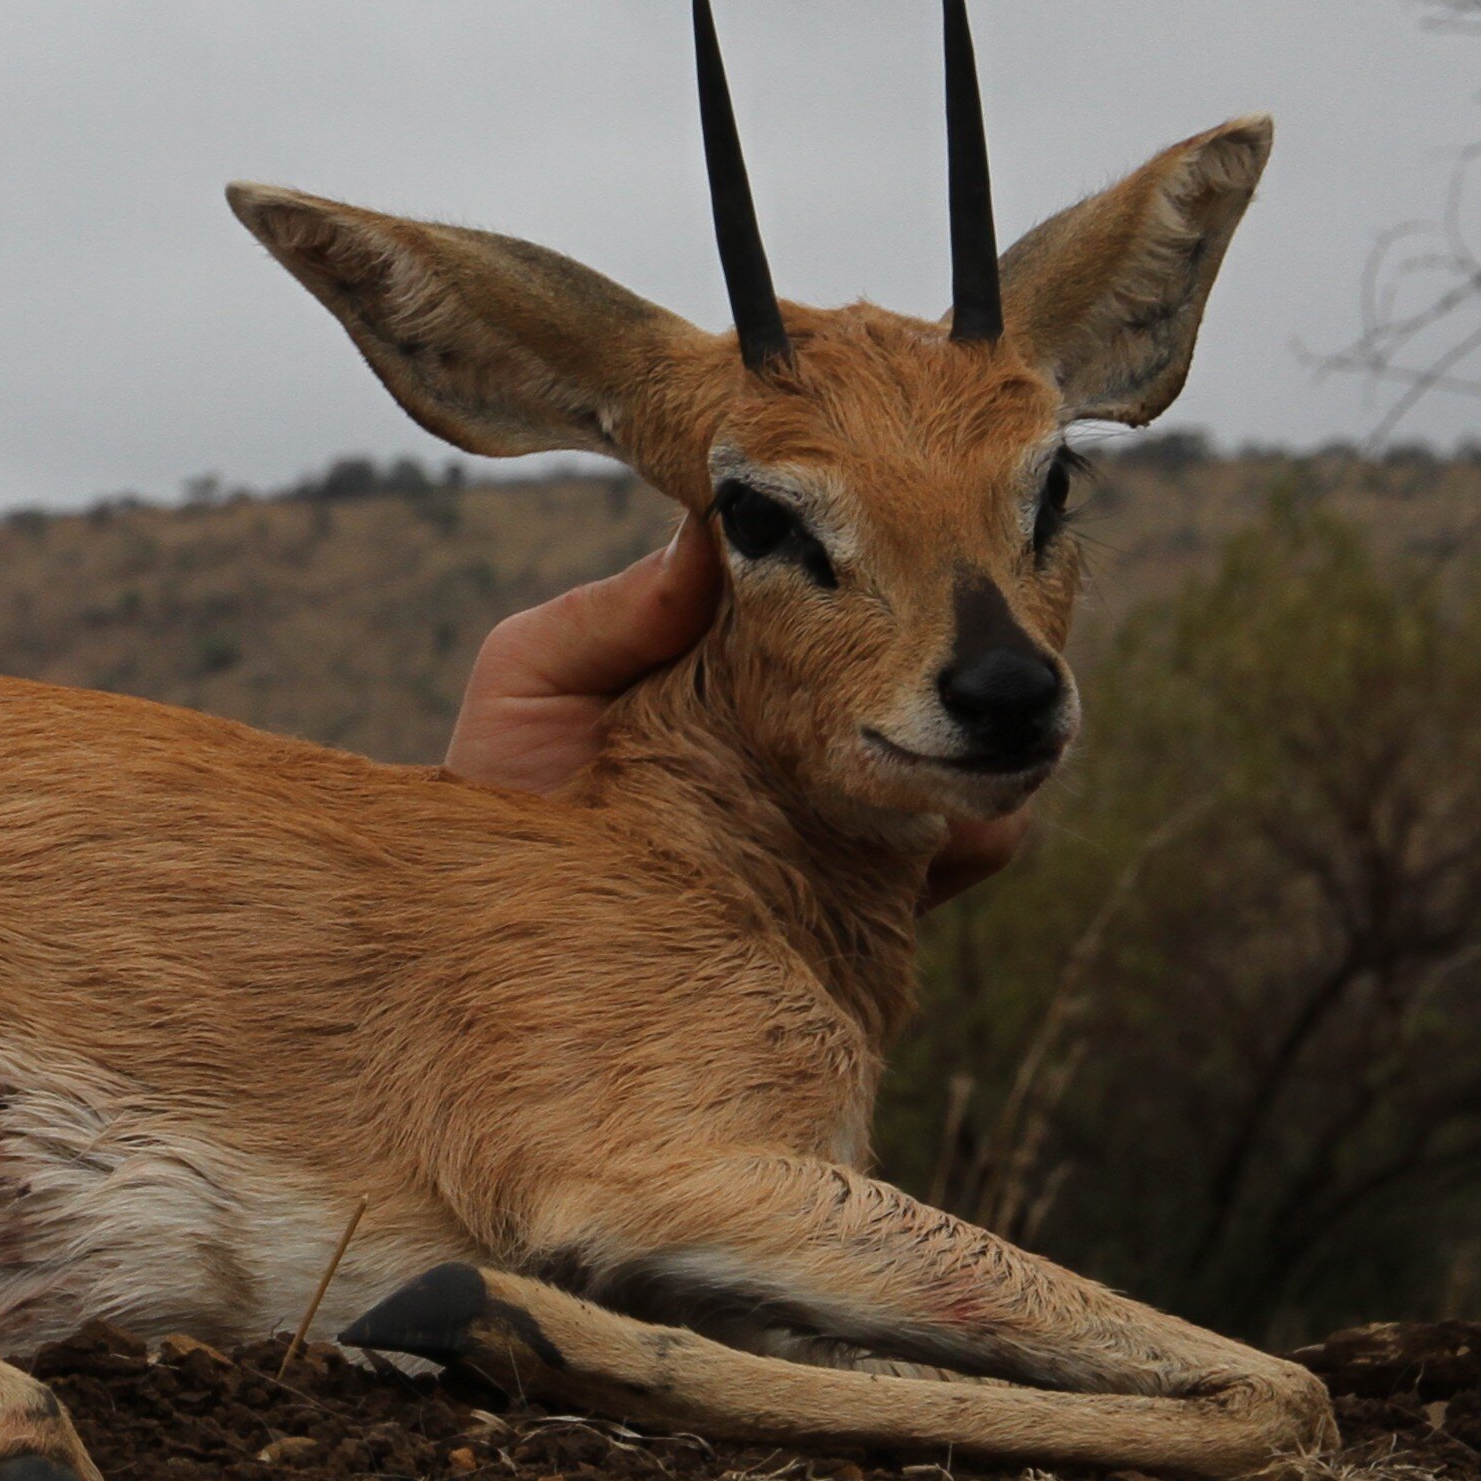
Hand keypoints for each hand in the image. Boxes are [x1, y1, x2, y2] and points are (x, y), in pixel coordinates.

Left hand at [444, 509, 1038, 897]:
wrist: (496, 952)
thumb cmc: (501, 791)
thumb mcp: (534, 679)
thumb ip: (615, 613)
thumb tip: (710, 530)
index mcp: (734, 670)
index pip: (830, 600)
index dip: (879, 562)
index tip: (916, 528)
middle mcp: (805, 735)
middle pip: (917, 675)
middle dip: (960, 649)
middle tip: (978, 629)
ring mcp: (844, 819)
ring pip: (957, 761)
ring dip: (984, 737)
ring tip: (980, 723)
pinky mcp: (864, 905)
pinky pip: (954, 861)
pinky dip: (980, 833)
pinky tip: (971, 815)